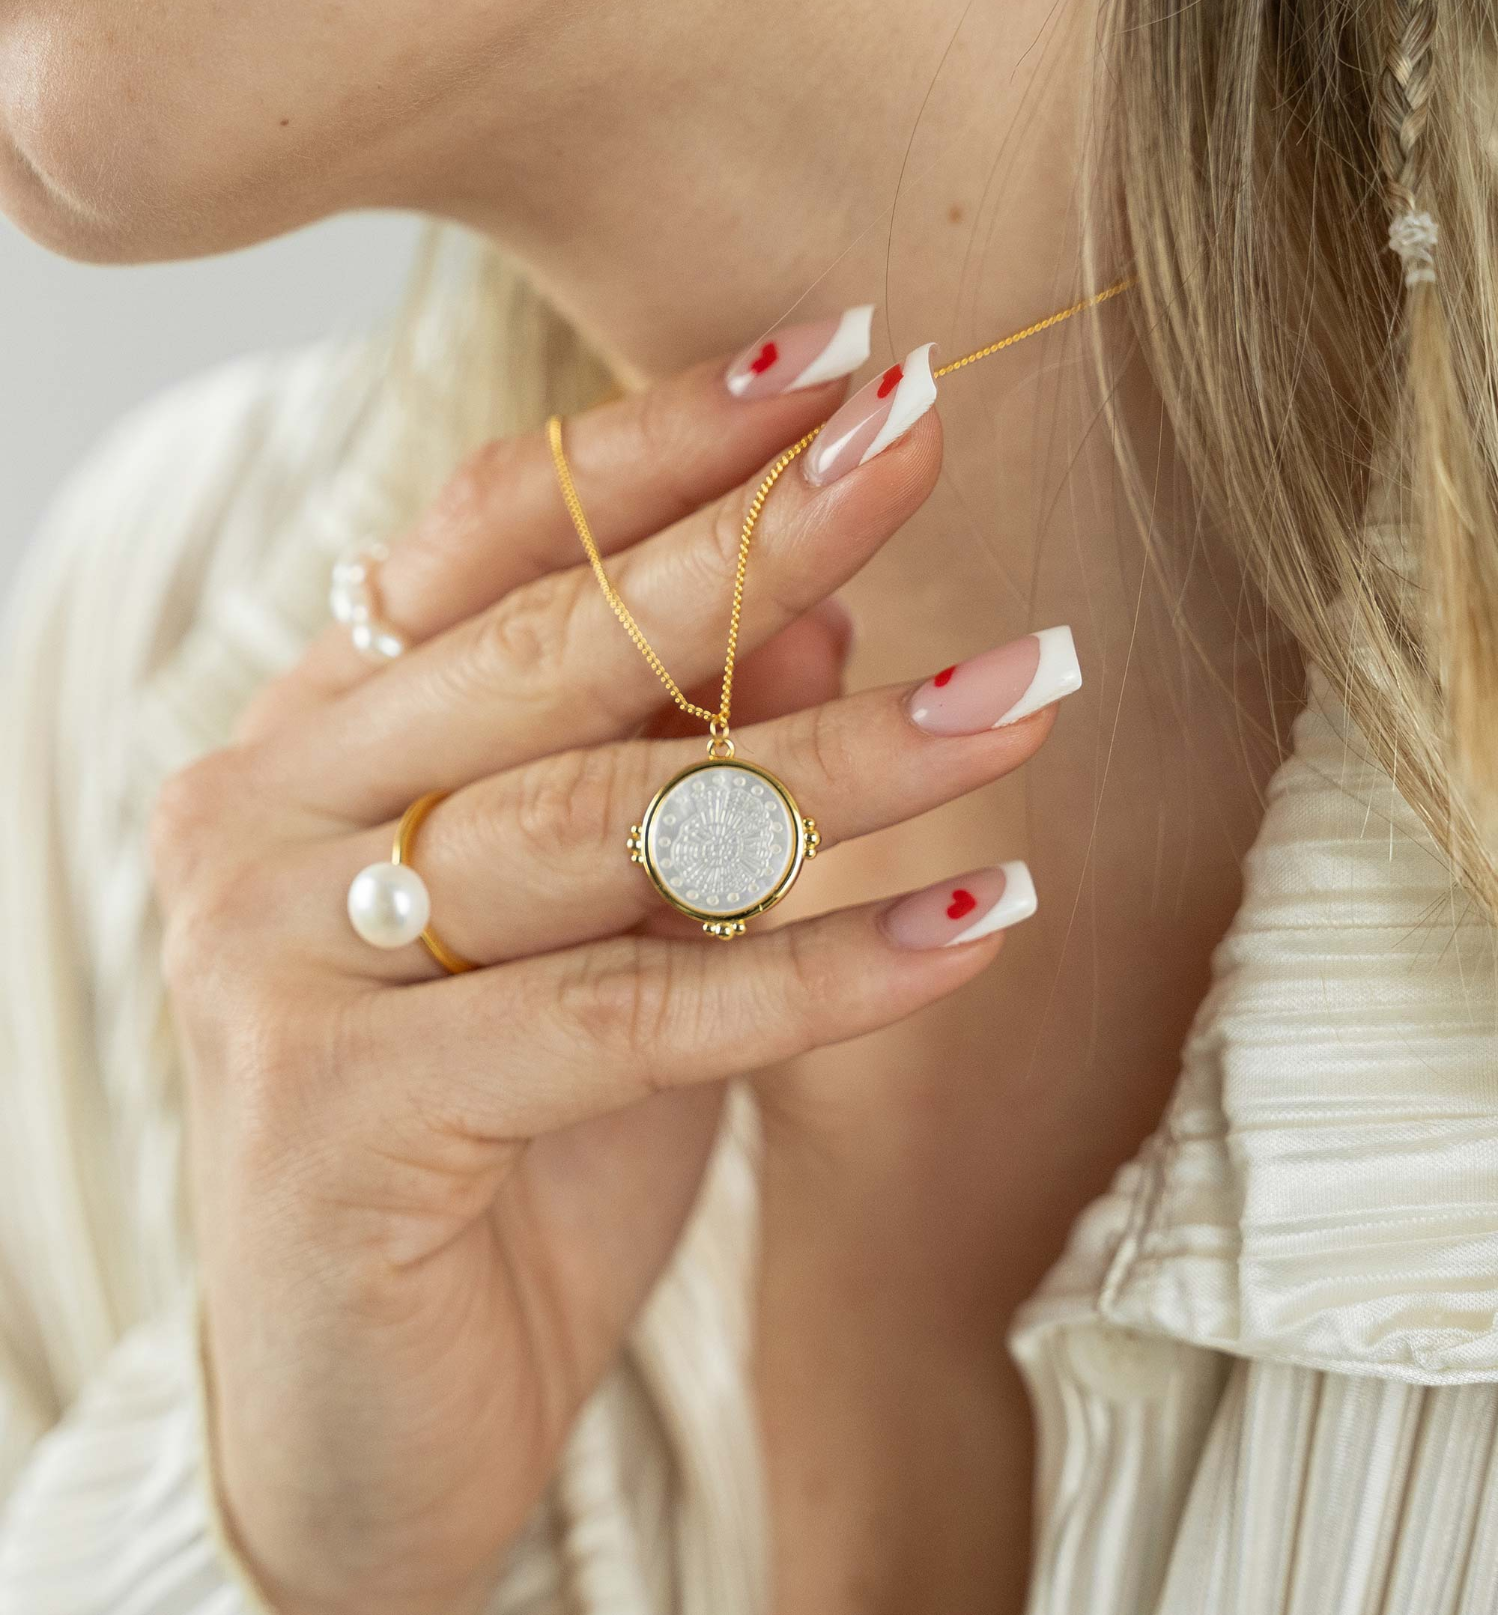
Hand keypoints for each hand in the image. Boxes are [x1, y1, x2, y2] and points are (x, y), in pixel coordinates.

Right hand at [150, 349, 1056, 1614]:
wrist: (367, 1421)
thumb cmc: (496, 1148)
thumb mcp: (604, 930)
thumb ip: (677, 773)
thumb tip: (824, 612)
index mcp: (318, 733)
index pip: (484, 537)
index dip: (660, 443)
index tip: (839, 358)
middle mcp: (265, 809)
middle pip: (547, 646)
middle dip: (759, 539)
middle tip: (926, 438)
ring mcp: (279, 955)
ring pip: (606, 818)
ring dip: (842, 755)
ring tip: (1025, 693)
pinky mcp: (337, 1112)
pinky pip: (628, 1012)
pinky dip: (819, 970)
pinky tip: (976, 921)